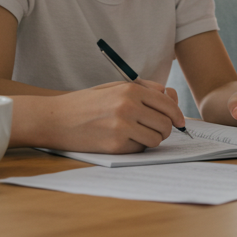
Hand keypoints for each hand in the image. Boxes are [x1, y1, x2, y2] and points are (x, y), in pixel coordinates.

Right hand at [42, 79, 186, 153]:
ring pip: (156, 139)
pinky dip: (136, 147)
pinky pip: (140, 150)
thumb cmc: (86, 103)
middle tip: (157, 130)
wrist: (56, 119)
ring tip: (137, 135)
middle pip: (165, 123)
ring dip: (152, 140)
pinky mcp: (115, 146)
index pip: (167, 104)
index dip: (177, 115)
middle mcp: (129, 107)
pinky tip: (122, 140)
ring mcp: (122, 127)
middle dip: (165, 129)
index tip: (179, 122)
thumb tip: (171, 96)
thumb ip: (144, 89)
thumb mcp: (114, 87)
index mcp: (131, 90)